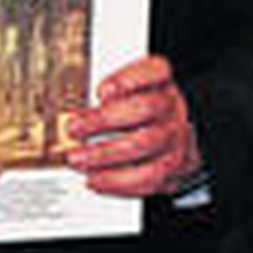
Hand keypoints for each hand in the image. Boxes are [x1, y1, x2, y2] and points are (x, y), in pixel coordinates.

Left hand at [68, 55, 202, 197]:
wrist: (178, 139)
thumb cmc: (144, 112)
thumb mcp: (131, 91)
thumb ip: (109, 92)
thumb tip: (81, 105)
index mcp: (162, 82)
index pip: (155, 70)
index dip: (127, 79)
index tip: (101, 91)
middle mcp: (172, 107)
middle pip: (145, 108)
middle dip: (105, 119)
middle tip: (74, 127)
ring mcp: (176, 138)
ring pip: (145, 145)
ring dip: (105, 154)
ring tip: (77, 158)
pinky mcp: (174, 168)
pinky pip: (148, 178)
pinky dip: (117, 181)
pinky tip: (95, 178)